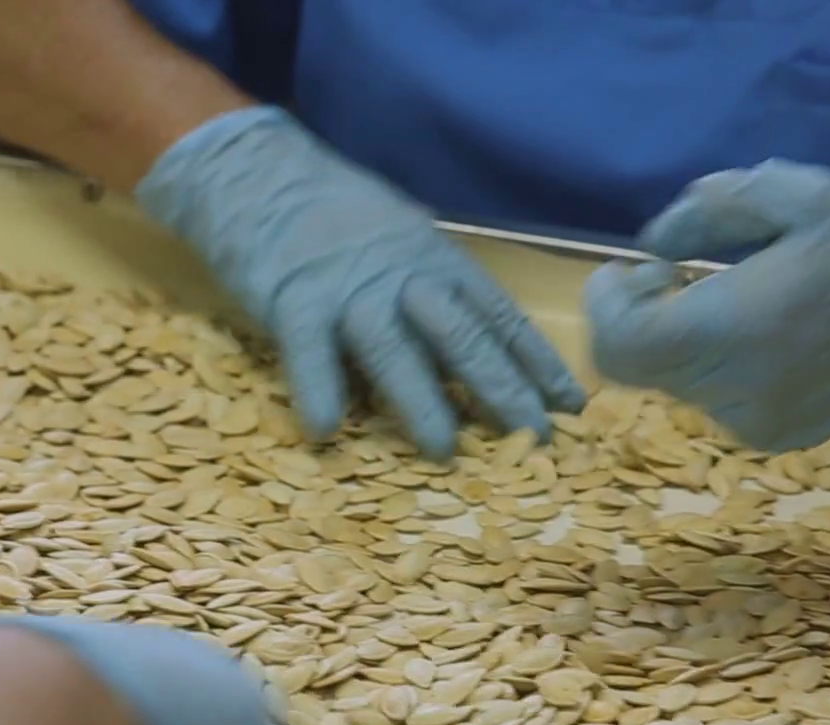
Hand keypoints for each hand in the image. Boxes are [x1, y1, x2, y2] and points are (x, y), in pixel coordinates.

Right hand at [137, 106, 586, 458]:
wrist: (257, 170)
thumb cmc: (335, 216)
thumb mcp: (402, 242)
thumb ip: (435, 292)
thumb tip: (479, 353)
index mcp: (437, 261)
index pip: (499, 316)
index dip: (537, 362)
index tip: (572, 406)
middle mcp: (404, 275)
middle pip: (462, 336)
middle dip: (502, 389)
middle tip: (534, 439)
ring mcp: (348, 288)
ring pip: (393, 347)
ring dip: (421, 400)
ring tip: (444, 450)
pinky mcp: (292, 299)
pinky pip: (308, 350)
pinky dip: (318, 387)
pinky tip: (327, 429)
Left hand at [584, 160, 829, 451]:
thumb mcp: (792, 193)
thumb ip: (709, 208)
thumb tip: (652, 244)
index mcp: (732, 329)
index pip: (618, 342)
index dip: (608, 304)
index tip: (641, 271)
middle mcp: (732, 388)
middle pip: (634, 368)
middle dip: (637, 319)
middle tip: (672, 282)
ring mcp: (751, 421)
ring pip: (674, 384)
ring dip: (682, 343)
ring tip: (734, 305)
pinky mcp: (771, 437)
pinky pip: (714, 402)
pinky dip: (719, 369)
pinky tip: (765, 338)